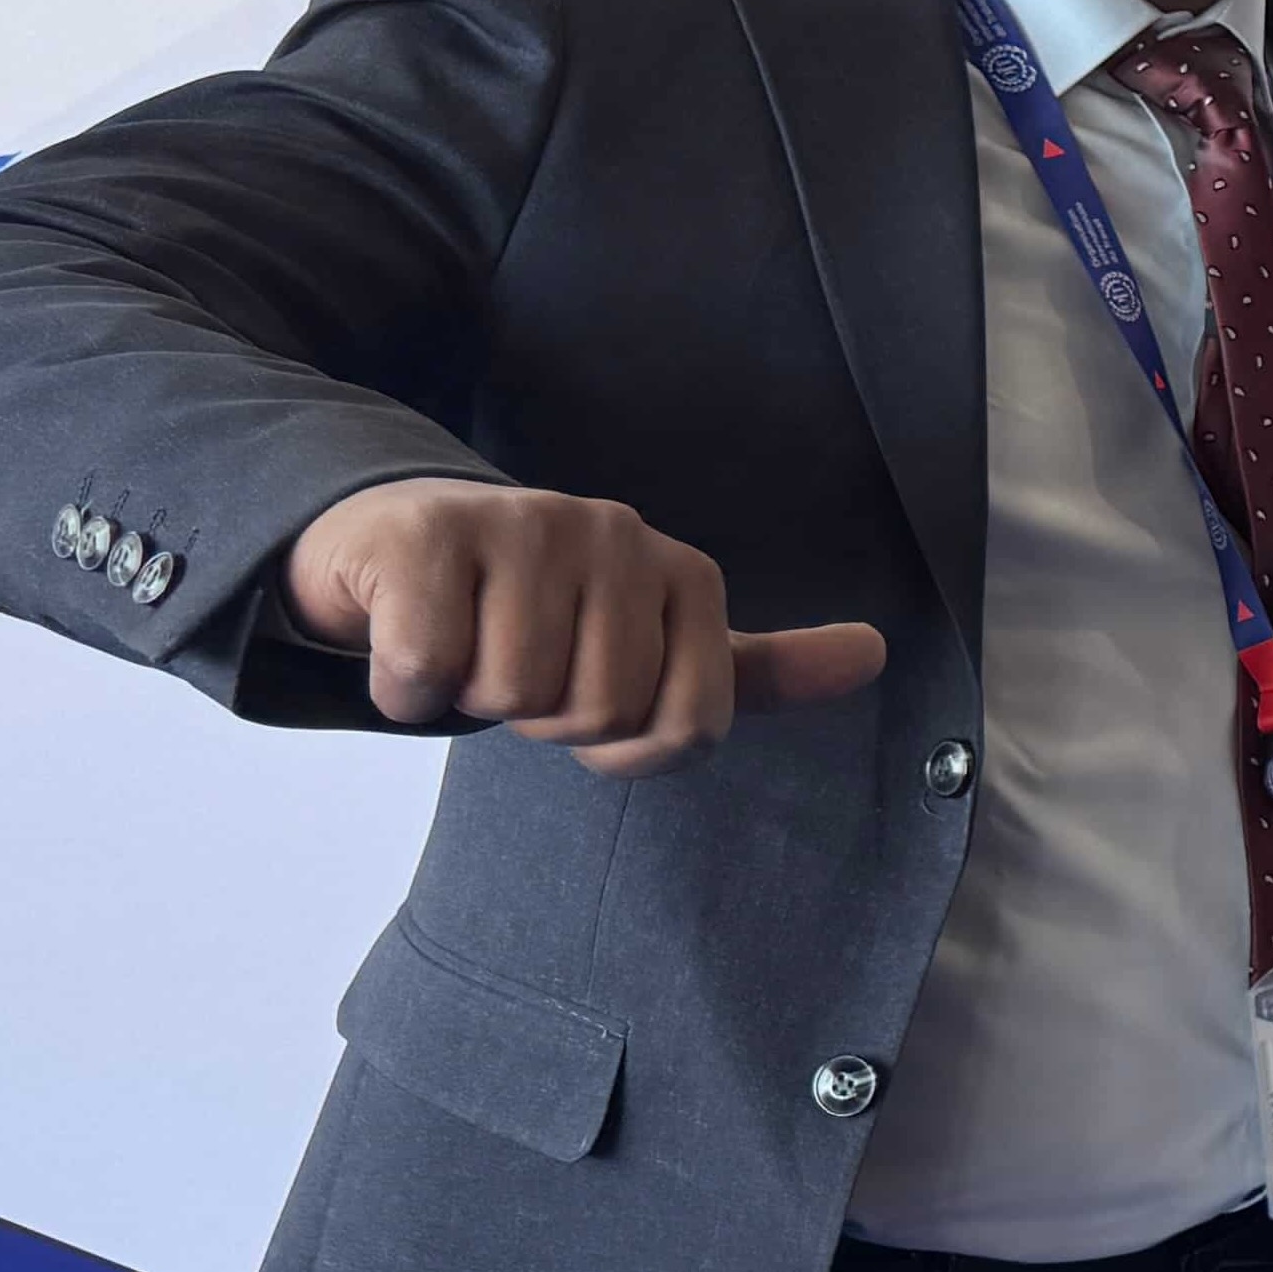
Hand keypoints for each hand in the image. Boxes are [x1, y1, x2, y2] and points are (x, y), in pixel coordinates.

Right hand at [281, 478, 885, 778]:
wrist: (397, 551)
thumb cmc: (537, 617)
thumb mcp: (659, 648)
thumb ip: (761, 671)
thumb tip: (876, 654)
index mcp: (683, 572)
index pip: (688, 727)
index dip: (624, 750)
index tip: (590, 700)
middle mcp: (616, 531)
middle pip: (596, 714)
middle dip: (543, 720)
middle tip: (516, 665)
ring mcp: (523, 522)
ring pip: (513, 694)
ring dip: (472, 698)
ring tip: (468, 643)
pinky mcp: (427, 534)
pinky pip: (428, 669)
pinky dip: (404, 686)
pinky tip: (409, 644)